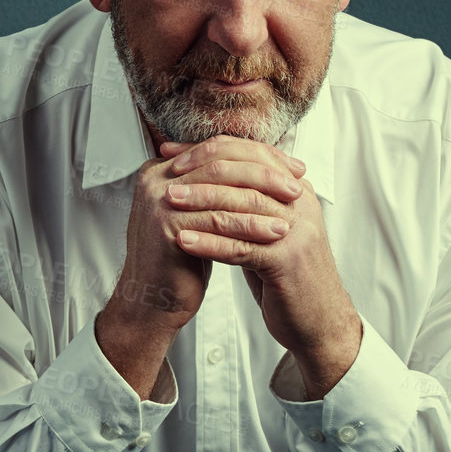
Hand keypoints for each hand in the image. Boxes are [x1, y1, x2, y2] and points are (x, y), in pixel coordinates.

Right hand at [109, 134, 306, 332]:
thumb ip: (219, 188)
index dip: (259, 157)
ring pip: (220, 191)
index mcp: (163, 168)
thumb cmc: (181, 261)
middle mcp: (155, 178)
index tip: (292, 170)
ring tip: (293, 212)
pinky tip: (273, 233)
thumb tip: (267, 164)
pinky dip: (249, 226)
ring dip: (261, 201)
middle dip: (264, 174)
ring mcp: (157, 200)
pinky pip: (217, 220)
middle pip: (221, 164)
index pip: (219, 149)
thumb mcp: (199, 215)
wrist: (153, 302)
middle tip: (297, 187)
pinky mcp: (165, 226)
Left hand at [158, 136, 361, 397]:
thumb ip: (245, 203)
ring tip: (167, 202)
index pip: (250, 153)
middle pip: (246, 174)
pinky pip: (241, 246)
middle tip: (166, 175)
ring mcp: (297, 231)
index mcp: (296, 189)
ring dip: (200, 202)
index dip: (208, 151)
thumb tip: (201, 176)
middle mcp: (300, 203)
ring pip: (242, 207)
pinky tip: (182, 241)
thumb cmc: (285, 275)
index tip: (171, 154)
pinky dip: (209, 243)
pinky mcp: (287, 261)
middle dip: (202, 172)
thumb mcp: (267, 230)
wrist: (318, 319)